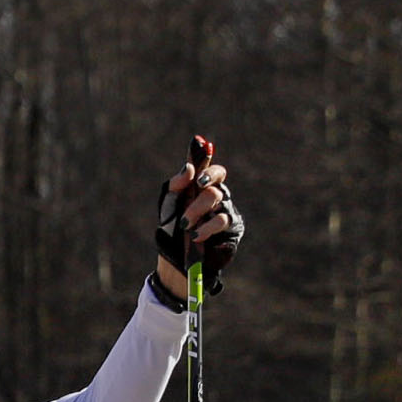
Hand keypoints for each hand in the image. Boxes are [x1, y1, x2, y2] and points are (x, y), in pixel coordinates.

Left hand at [154, 150, 240, 297]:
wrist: (177, 258)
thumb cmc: (173, 229)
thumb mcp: (168, 207)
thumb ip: (176, 186)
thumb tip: (189, 169)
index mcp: (201, 187)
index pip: (207, 166)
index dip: (205, 155)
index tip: (200, 143)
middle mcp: (217, 194)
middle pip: (216, 176)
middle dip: (204, 179)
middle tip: (198, 183)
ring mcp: (226, 210)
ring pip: (216, 197)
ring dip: (198, 209)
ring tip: (185, 224)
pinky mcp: (232, 228)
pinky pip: (221, 220)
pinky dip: (206, 226)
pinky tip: (196, 235)